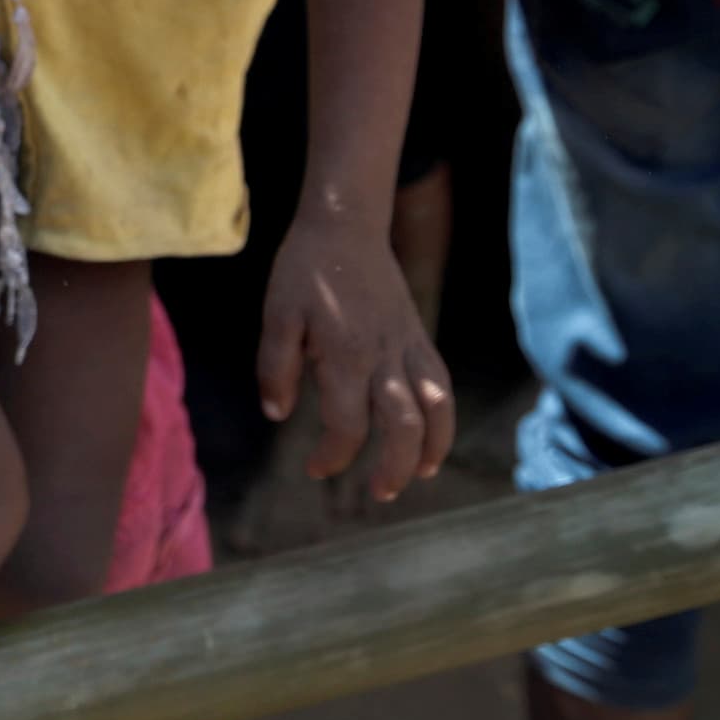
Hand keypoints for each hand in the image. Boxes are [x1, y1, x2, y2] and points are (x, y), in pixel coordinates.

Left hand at [256, 219, 453, 501]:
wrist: (345, 226)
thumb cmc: (304, 271)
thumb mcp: (276, 316)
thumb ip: (275, 367)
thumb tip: (277, 414)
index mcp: (344, 354)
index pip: (347, 425)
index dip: (332, 456)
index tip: (313, 468)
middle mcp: (383, 355)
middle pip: (404, 426)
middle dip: (395, 468)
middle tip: (378, 493)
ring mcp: (407, 345)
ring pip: (437, 406)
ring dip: (433, 447)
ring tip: (419, 475)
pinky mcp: (418, 336)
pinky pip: (440, 382)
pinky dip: (443, 415)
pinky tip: (432, 436)